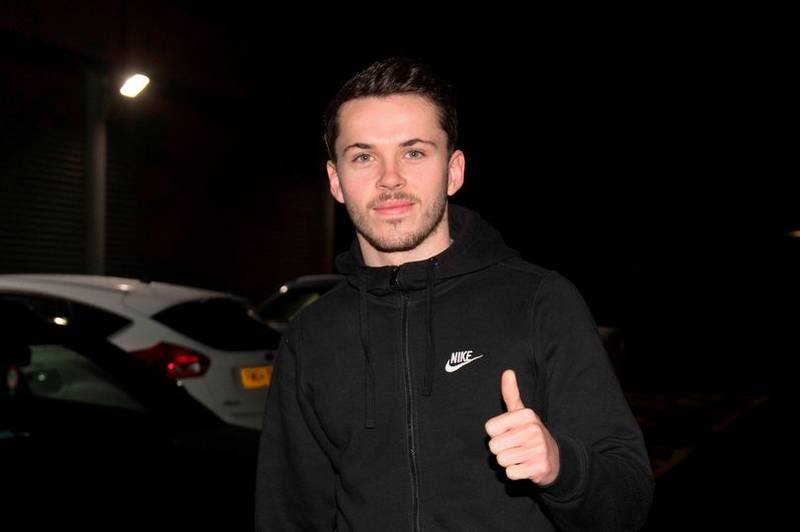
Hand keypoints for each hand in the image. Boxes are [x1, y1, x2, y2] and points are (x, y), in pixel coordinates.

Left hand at [484, 369, 559, 485]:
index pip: (489, 428)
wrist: (555, 459)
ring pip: (501, 460)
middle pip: (494, 446)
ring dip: (508, 461)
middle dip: (501, 450)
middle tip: (515, 447)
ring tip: (521, 456)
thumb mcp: (521, 413)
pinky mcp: (539, 467)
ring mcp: (538, 449)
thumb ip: (511, 394)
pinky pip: (511, 473)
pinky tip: (526, 466)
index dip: (497, 433)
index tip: (510, 432)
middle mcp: (533, 430)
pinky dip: (515, 473)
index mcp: (526, 415)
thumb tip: (508, 371)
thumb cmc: (530, 434)